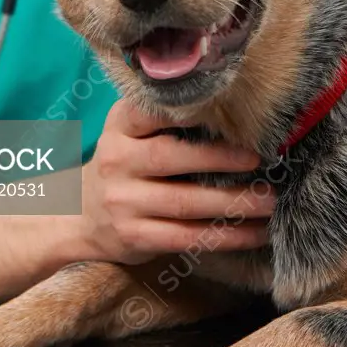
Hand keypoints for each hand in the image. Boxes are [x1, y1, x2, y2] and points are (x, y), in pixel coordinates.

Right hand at [80, 99, 273, 264]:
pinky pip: (187, 237)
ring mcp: (122, 201)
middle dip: (219, 158)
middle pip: (170, 157)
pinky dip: (225, 236)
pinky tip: (253, 232)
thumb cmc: (122, 164)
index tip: (225, 111)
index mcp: (119, 127)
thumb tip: (228, 109)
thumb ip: (161, 118)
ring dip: (232, 203)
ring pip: (184, 203)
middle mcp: (116, 160)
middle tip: (259, 159)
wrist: (77, 215)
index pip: (148, 110)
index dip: (185, 110)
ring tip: (268, 200)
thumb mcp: (127, 132)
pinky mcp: (134, 236)